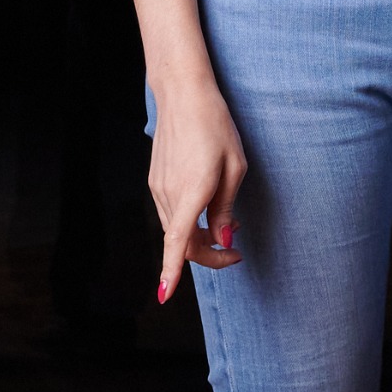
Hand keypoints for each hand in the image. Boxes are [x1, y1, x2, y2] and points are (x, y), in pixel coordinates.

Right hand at [148, 77, 246, 303]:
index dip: (171, 271)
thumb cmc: (215, 126)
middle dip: (208, 255)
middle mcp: (169, 194)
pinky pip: (172, 212)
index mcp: (192, 191)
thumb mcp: (235, 166)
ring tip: (229, 223)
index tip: (165, 296)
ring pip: (177, 229)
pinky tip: (208, 207)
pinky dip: (189, 220)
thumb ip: (226, 207)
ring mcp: (159, 188)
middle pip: (182, 242)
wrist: (183, 96)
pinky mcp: (156, 181)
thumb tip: (223, 240)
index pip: (177, 241)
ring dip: (200, 236)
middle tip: (235, 253)